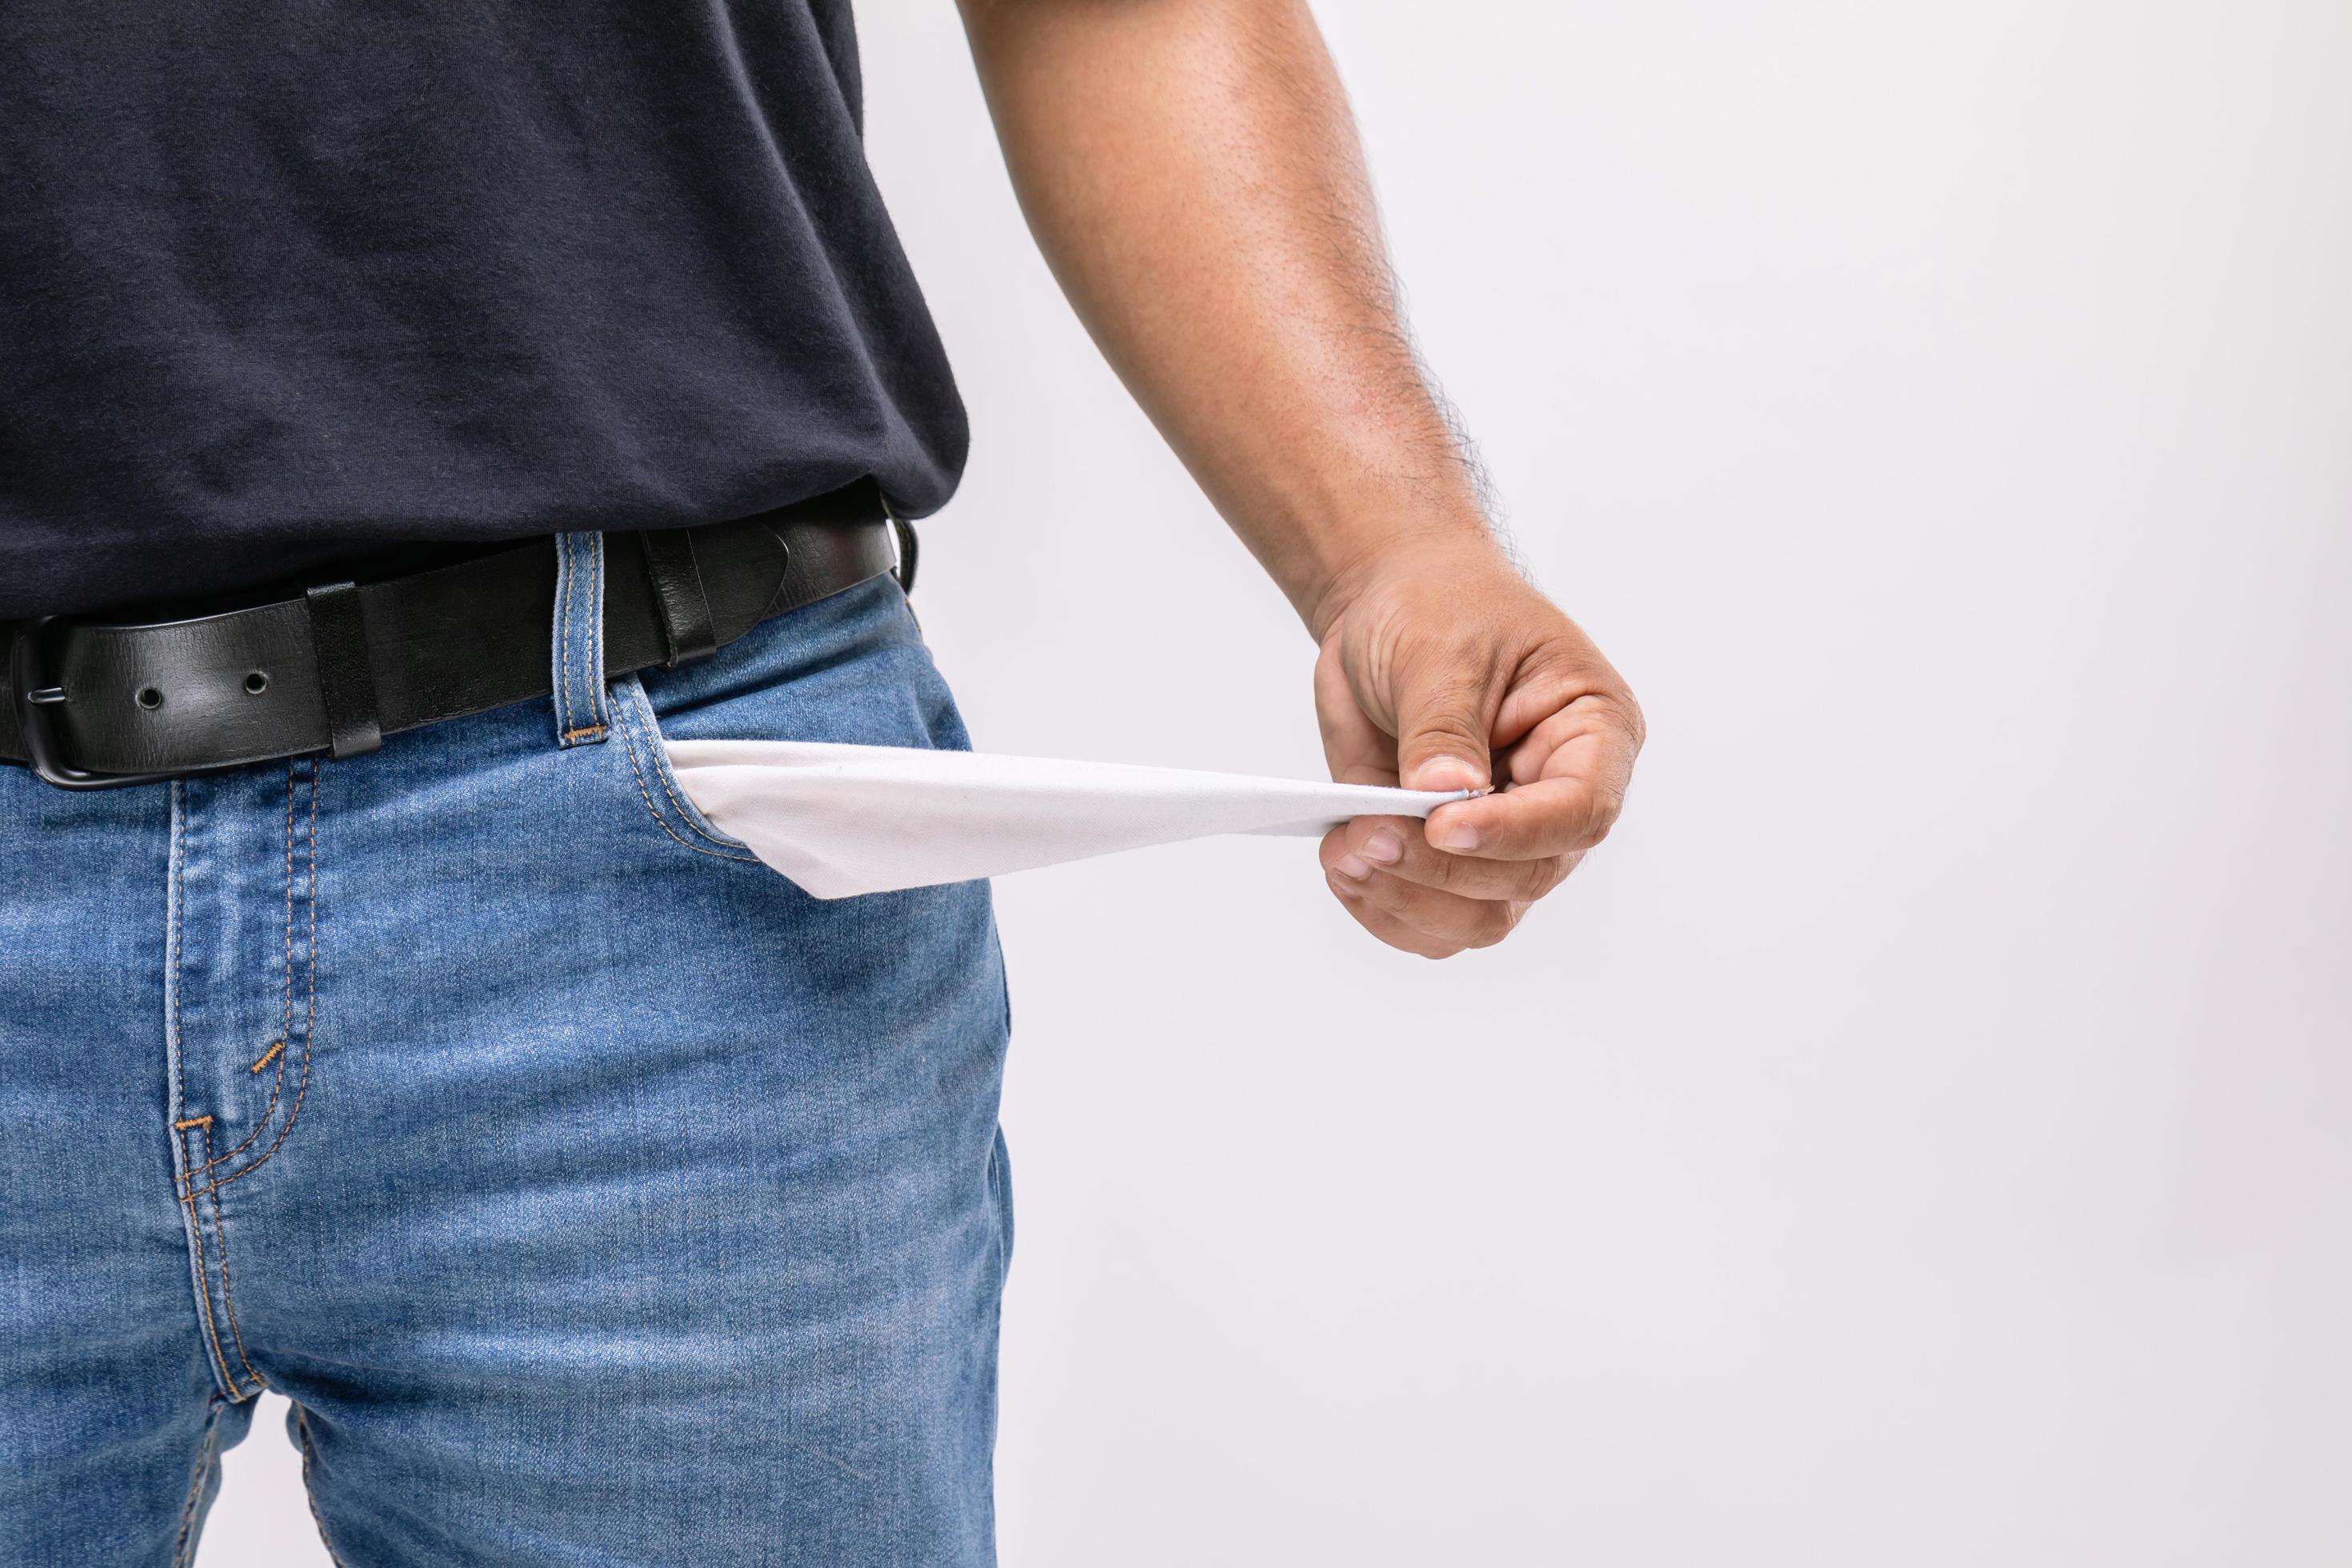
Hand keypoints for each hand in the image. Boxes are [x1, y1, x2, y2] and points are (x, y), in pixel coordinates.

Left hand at [1312, 537, 1642, 956]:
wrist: (1390, 604)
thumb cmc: (1439, 604)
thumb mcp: (1440, 645)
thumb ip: (1443, 725)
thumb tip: (1445, 794)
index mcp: (1592, 733)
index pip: (1580, 809)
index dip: (1514, 831)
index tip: (1442, 825)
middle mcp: (1557, 799)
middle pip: (1526, 877)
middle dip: (1441, 869)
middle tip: (1367, 835)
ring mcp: (1502, 838)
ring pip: (1478, 917)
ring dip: (1407, 899)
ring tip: (1345, 851)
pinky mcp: (1444, 858)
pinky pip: (1428, 920)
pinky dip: (1382, 907)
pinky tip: (1344, 866)